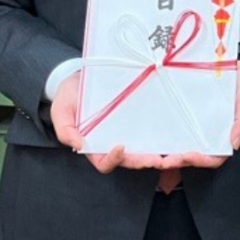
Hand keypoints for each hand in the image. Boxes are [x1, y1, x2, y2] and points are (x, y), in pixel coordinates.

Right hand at [51, 71, 186, 171]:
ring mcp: (128, 132)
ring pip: (145, 150)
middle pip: (131, 160)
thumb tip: (78, 145)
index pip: (105, 162)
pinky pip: (152, 132)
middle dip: (146, 161)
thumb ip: (65, 130)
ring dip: (161, 155)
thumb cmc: (69, 96)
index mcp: (94, 146)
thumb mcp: (61, 111)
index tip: (119, 146)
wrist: (79, 77)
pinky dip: (165, 138)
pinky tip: (178, 138)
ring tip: (176, 155)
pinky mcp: (139, 120)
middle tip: (160, 160)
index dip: (113, 159)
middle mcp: (113, 143)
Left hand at [154, 59, 239, 167]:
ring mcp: (192, 129)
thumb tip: (235, 143)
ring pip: (177, 147)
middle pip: (190, 156)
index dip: (200, 160)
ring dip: (163, 155)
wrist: (236, 70)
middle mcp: (206, 137)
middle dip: (175, 161)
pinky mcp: (182, 118)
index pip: (212, 158)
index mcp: (223, 138)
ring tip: (150, 156)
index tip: (188, 155)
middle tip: (161, 161)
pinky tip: (146, 139)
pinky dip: (158, 137)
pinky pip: (170, 129)